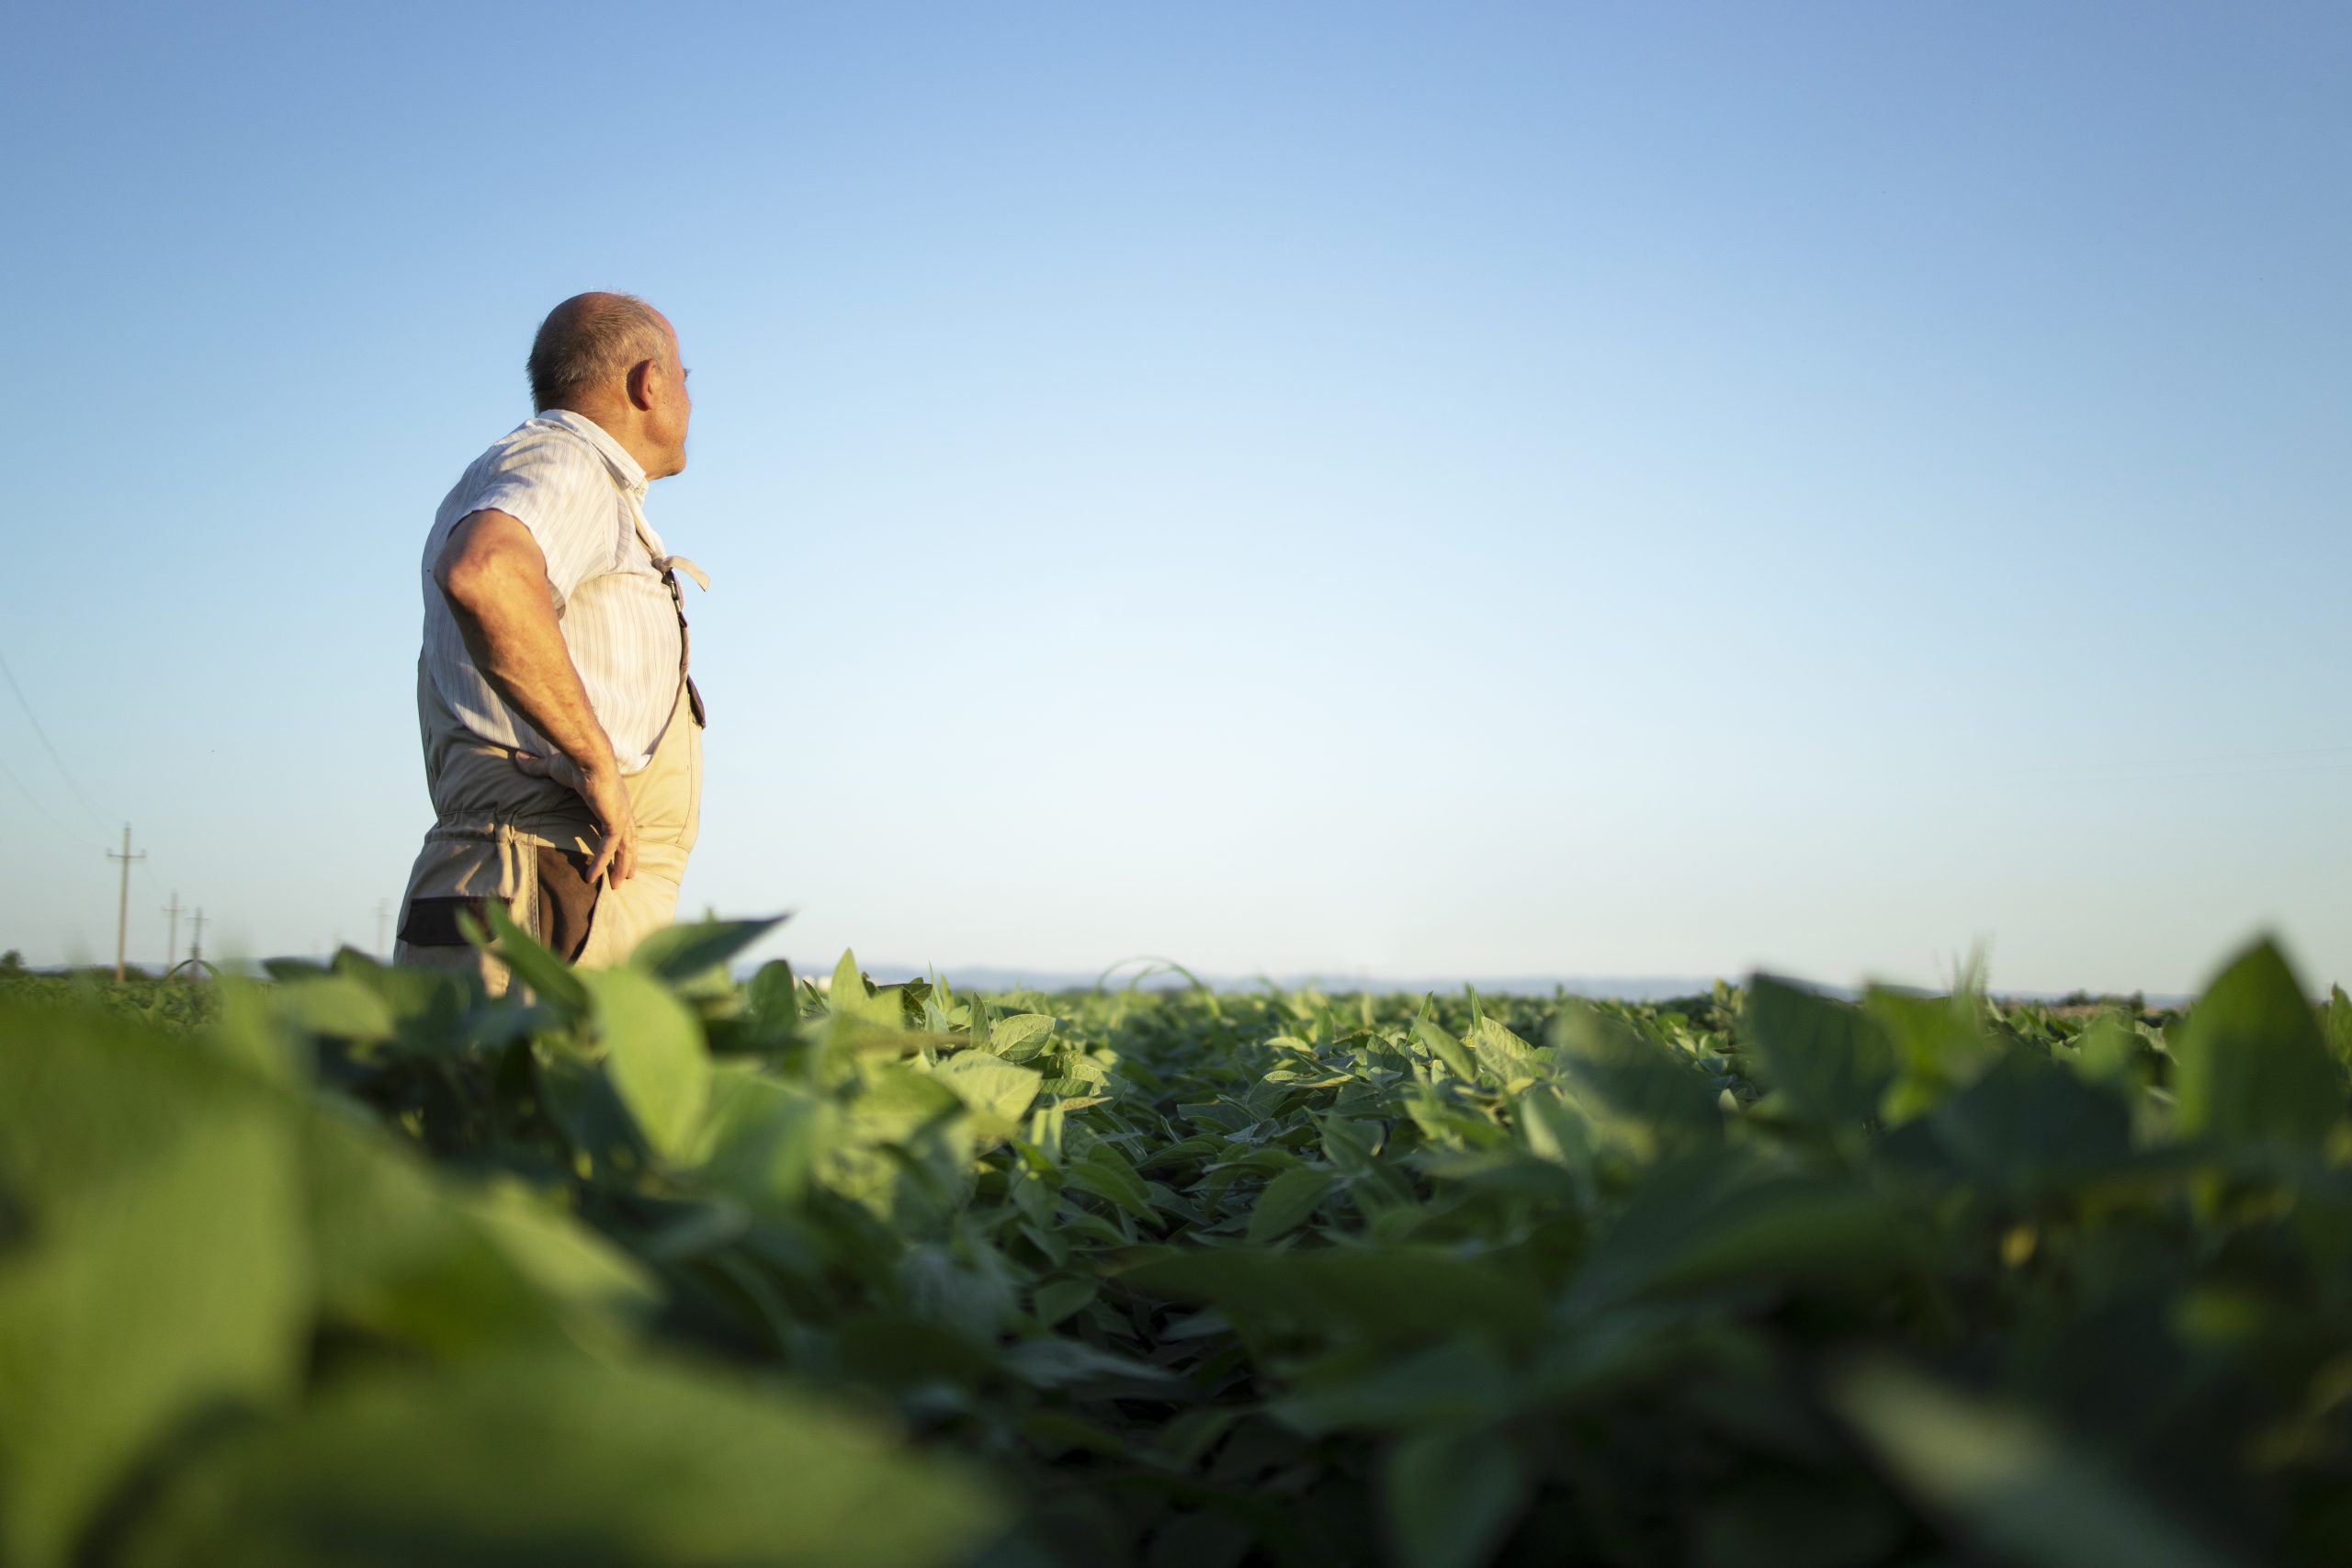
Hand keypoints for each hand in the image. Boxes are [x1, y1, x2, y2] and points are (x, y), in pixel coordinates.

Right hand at [515, 751, 638, 885]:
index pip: (622, 824)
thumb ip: (537, 766)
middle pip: (630, 840)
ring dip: (621, 867)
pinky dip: (601, 863)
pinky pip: (608, 849)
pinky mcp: (614, 822)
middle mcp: (621, 810)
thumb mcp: (553, 767)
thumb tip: (518, 757)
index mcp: (613, 799)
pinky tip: (592, 877)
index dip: (622, 840)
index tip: (621, 853)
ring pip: (625, 849)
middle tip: (626, 878)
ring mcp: (621, 816)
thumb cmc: (574, 759)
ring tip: (616, 885)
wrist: (586, 755)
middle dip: (628, 859)